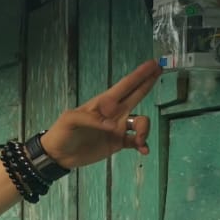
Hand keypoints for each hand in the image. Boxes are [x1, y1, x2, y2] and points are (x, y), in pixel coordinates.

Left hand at [41, 59, 162, 167]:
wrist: (58, 155)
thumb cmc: (62, 132)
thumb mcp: (70, 120)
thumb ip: (92, 119)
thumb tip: (114, 126)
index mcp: (103, 103)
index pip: (125, 86)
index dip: (139, 75)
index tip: (153, 64)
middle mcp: (114, 113)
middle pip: (136, 95)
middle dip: (148, 83)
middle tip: (160, 70)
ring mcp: (117, 127)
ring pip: (140, 122)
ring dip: (144, 129)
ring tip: (140, 139)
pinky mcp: (118, 143)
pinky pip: (137, 141)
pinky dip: (143, 145)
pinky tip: (143, 150)